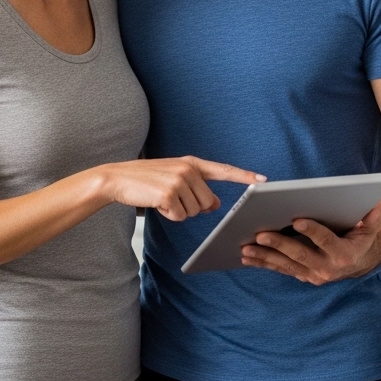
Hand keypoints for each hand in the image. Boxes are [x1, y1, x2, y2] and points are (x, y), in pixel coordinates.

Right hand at [96, 157, 263, 220]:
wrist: (117, 178)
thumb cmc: (146, 180)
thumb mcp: (175, 179)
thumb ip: (197, 188)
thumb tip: (215, 204)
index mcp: (192, 163)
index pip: (223, 170)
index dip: (244, 176)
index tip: (263, 180)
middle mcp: (188, 169)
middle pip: (209, 202)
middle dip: (193, 207)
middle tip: (172, 198)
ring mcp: (179, 180)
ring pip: (195, 211)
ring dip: (179, 211)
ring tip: (162, 198)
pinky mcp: (169, 194)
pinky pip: (180, 216)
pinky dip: (169, 215)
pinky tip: (157, 203)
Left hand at [240, 207, 380, 285]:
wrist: (359, 261)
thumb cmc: (361, 238)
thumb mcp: (371, 227)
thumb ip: (373, 218)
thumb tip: (373, 207)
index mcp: (343, 254)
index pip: (326, 241)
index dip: (312, 231)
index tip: (296, 220)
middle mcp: (327, 268)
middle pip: (300, 254)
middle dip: (279, 244)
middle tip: (261, 234)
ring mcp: (313, 275)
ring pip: (286, 265)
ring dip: (265, 257)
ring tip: (246, 248)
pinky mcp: (302, 276)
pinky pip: (281, 269)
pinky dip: (264, 263)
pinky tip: (248, 257)